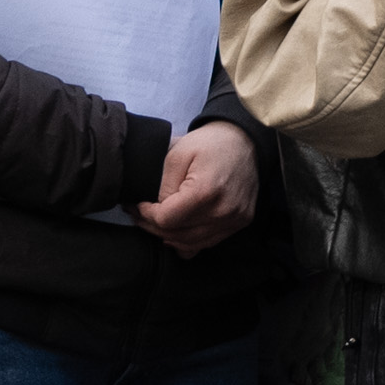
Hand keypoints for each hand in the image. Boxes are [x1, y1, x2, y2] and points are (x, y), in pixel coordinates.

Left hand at [144, 121, 256, 253]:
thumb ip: (163, 186)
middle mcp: (224, 210)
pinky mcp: (241, 221)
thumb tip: (156, 210)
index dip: (146, 215)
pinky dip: (189, 241)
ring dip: (168, 237)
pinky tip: (178, 232)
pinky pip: (208, 242)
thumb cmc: (210, 143)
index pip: (166, 220)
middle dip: (152, 226)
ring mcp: (235, 218)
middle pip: (176, 235)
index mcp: (206, 191)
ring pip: (190, 244)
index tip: (138, 204)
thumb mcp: (177, 155)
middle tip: (139, 215)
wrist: (245, 140)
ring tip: (155, 223)